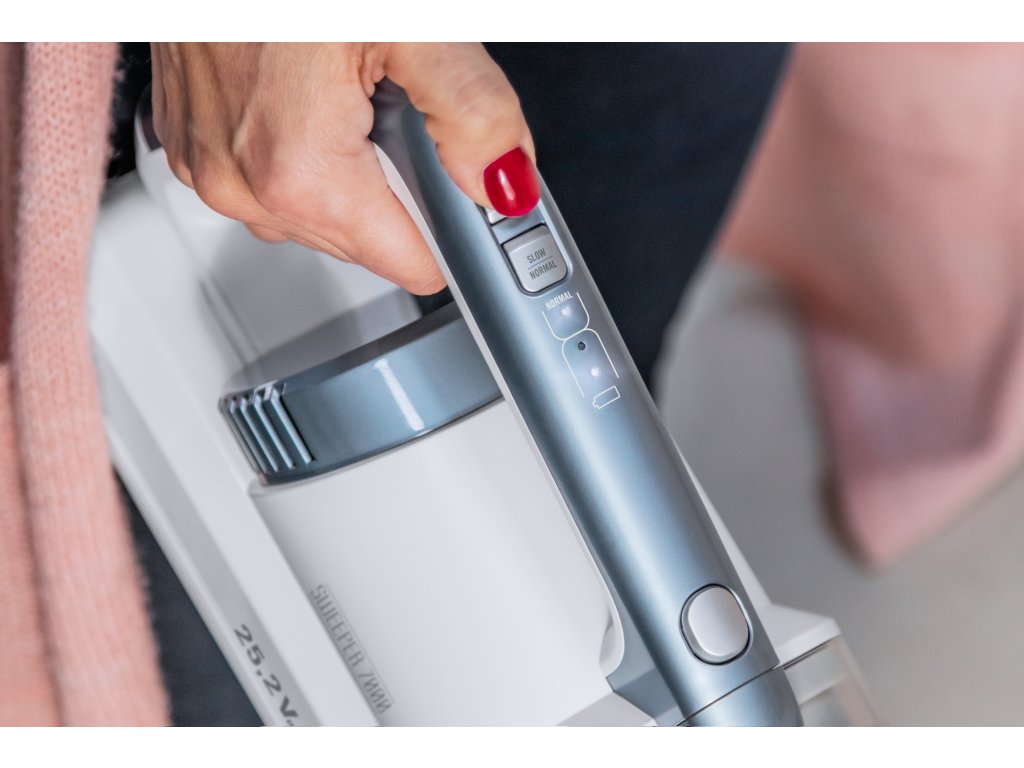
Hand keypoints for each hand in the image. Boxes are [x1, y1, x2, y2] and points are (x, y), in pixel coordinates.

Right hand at [150, 43, 538, 293]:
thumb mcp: (412, 26)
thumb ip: (474, 112)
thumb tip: (504, 185)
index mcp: (298, 171)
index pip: (413, 264)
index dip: (453, 230)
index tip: (468, 193)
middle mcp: (242, 185)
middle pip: (368, 243)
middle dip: (400, 190)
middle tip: (402, 111)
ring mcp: (210, 169)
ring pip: (320, 216)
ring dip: (351, 171)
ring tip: (351, 93)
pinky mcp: (194, 147)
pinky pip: (272, 183)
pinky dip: (304, 152)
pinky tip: (311, 94)